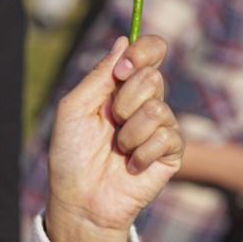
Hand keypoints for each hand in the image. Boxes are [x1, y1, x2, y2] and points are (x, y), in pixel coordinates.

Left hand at [44, 35, 184, 241]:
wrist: (79, 200)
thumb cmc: (71, 157)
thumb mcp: (74, 110)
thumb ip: (99, 76)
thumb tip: (124, 40)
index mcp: (121, 89)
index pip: (149, 52)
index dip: (144, 52)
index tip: (124, 68)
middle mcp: (144, 103)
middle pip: (153, 77)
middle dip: (126, 101)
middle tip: (111, 122)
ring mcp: (160, 127)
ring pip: (158, 108)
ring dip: (130, 132)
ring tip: (117, 150)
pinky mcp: (171, 152)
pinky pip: (167, 136)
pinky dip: (142, 152)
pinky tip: (130, 166)